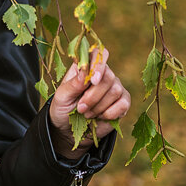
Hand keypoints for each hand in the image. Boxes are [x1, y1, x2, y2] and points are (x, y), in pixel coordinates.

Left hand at [48, 46, 130, 160]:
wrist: (70, 131)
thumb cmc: (64, 108)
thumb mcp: (62, 96)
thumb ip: (73, 84)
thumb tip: (86, 72)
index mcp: (86, 67)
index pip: (98, 55)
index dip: (98, 65)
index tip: (92, 80)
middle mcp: (103, 74)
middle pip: (108, 76)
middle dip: (93, 96)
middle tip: (80, 108)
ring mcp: (114, 87)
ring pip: (115, 90)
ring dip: (99, 106)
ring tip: (86, 114)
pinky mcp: (122, 102)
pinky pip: (123, 103)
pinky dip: (110, 113)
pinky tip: (99, 117)